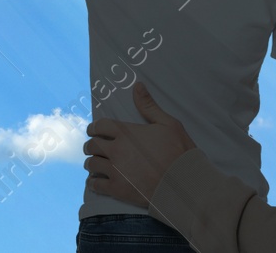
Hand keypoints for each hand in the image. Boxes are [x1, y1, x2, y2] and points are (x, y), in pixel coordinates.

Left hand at [82, 82, 196, 206]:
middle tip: (91, 147)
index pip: (100, 126)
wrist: (184, 183)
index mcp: (126, 133)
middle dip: (90, 144)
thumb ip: (149, 106)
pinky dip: (93, 182)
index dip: (94, 127)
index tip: (92, 130)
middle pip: (92, 144)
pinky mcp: (117, 189)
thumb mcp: (168, 124)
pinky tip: (95, 181)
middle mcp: (117, 150)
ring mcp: (116, 170)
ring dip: (90, 162)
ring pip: (91, 164)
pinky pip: (96, 184)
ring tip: (93, 163)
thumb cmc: (179, 152)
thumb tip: (137, 86)